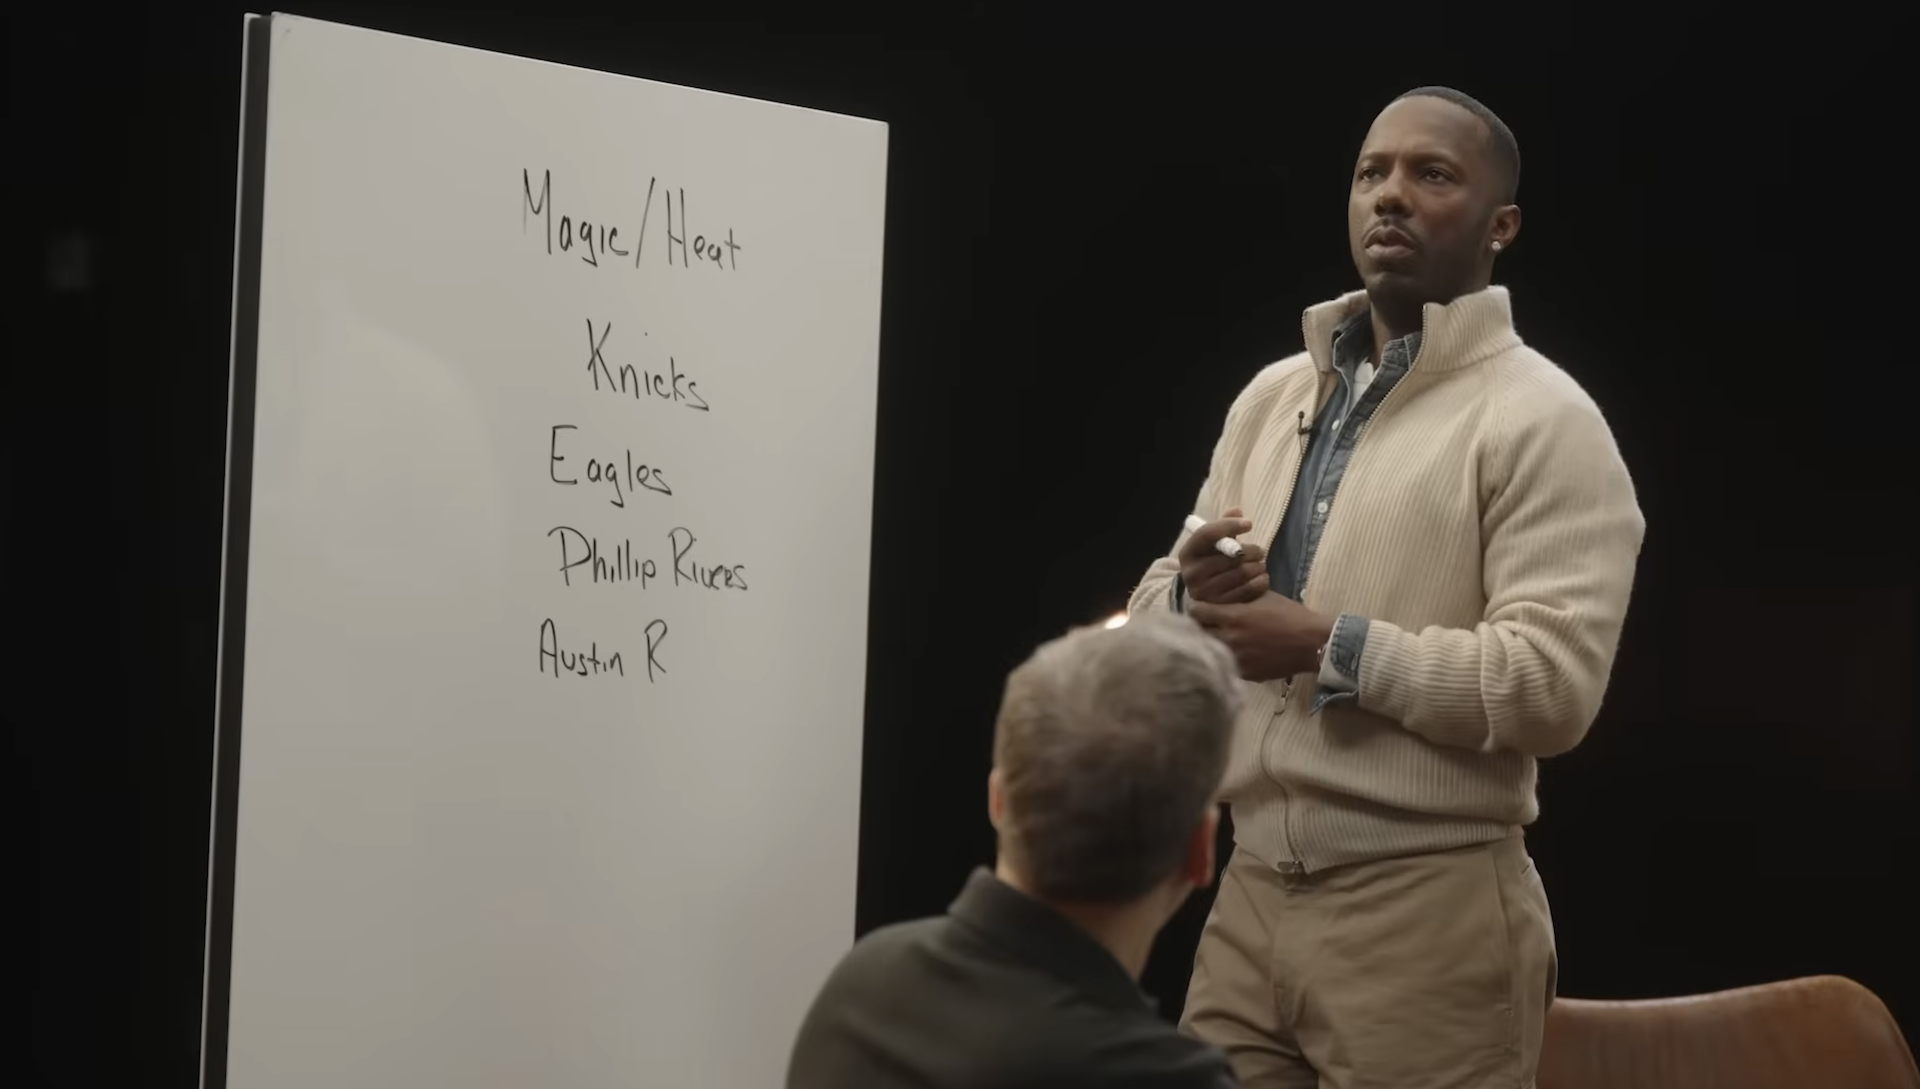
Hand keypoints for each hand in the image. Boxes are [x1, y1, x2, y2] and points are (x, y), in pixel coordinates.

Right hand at [1179, 508, 1268, 604]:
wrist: (1203, 596)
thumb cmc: (1210, 563)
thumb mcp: (1211, 545)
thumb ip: (1223, 526)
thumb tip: (1237, 510)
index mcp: (1187, 554)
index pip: (1207, 534)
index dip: (1229, 526)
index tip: (1249, 524)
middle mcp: (1192, 574)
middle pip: (1230, 555)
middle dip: (1252, 550)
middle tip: (1260, 551)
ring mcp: (1205, 592)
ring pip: (1242, 572)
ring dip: (1258, 566)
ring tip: (1261, 564)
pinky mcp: (1220, 607)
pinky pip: (1248, 590)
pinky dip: (1260, 581)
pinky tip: (1262, 577)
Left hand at [1188, 594, 1334, 682]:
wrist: (1313, 644)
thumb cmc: (1290, 615)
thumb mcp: (1264, 596)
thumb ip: (1240, 595)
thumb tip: (1223, 591)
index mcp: (1233, 617)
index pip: (1196, 611)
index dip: (1196, 608)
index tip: (1201, 607)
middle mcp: (1229, 639)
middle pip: (1198, 633)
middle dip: (1200, 627)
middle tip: (1207, 624)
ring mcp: (1236, 659)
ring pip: (1210, 652)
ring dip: (1211, 645)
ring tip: (1219, 640)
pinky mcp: (1245, 674)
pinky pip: (1226, 665)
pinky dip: (1226, 659)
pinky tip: (1235, 653)